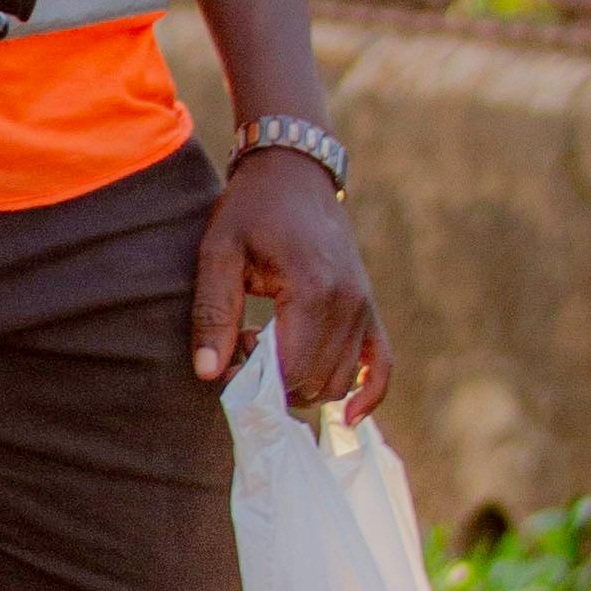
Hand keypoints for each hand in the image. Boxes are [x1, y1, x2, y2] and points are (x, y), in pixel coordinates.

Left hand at [192, 152, 388, 414]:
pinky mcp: (370, 308)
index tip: (225, 358)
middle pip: (314, 381)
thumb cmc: (250, 209)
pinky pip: (382, 365)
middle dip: (272, 383)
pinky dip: (367, 393)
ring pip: (339, 380)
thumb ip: (213, 313)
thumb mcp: (218, 253)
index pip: (290, 369)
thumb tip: (208, 374)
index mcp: (313, 288)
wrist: (294, 172)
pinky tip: (346, 417)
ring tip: (267, 344)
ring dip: (300, 381)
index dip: (252, 381)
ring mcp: (365, 306)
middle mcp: (349, 302)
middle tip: (240, 348)